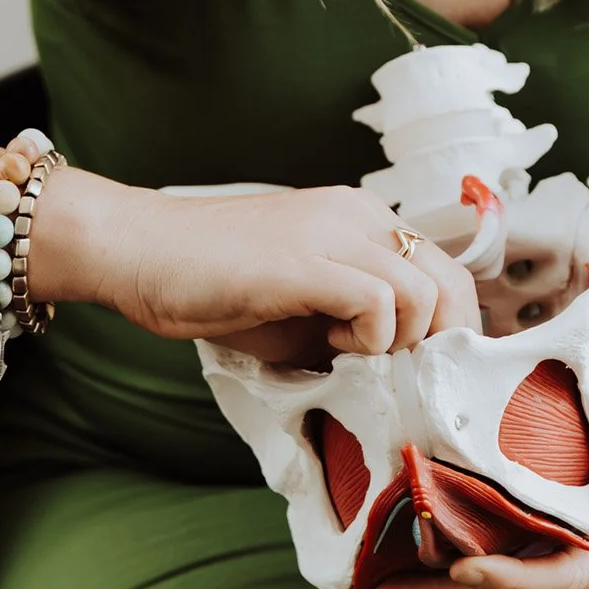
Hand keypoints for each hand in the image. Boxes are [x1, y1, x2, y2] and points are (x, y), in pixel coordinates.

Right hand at [97, 182, 481, 355]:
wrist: (141, 251)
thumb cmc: (213, 280)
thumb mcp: (302, 297)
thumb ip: (354, 316)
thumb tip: (401, 367)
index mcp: (360, 217)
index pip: (442, 268)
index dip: (446, 327)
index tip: (418, 367)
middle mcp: (357, 214)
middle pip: (448, 280)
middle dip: (438, 343)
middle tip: (395, 374)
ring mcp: (333, 232)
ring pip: (423, 291)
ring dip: (400, 342)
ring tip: (351, 356)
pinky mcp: (304, 261)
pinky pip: (378, 300)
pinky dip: (369, 338)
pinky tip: (329, 348)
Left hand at [362, 335, 588, 588]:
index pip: (561, 576)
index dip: (513, 577)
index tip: (467, 568)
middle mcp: (587, 547)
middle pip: (512, 581)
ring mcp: (563, 530)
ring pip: (494, 560)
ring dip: (436, 571)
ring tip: (373, 573)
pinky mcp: (543, 504)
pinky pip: (492, 528)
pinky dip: (450, 531)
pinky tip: (406, 521)